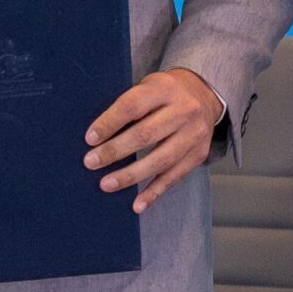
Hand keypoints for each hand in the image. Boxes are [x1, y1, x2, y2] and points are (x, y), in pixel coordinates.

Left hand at [85, 68, 221, 210]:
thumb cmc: (163, 95)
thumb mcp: (148, 87)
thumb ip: (128, 106)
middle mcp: (184, 110)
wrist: (203, 97)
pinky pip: (173, 177)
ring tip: (106, 184)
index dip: (110, 123)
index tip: (89, 139)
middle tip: (90, 163)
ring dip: (130, 175)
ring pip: (160, 160)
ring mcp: (194, 134)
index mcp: (165, 88)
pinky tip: (137, 204)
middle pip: (145, 134)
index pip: (133, 106)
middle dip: (115, 151)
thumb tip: (96, 138)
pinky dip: (154, 192)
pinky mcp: (199, 154)